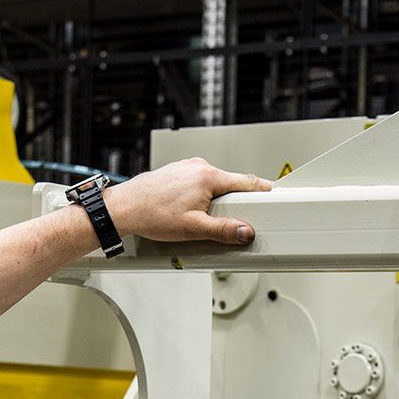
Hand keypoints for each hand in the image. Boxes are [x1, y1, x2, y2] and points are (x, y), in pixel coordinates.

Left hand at [103, 158, 270, 245]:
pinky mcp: (177, 172)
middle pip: (230, 184)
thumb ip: (224, 230)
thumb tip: (245, 232)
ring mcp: (186, 167)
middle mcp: (198, 166)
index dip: (262, 190)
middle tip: (232, 221)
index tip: (274, 194)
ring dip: (215, 201)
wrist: (124, 208)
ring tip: (201, 219)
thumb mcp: (194, 229)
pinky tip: (189, 211)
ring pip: (213, 184)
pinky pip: (198, 183)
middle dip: (234, 202)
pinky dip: (201, 196)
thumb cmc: (151, 214)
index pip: (245, 181)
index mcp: (207, 176)